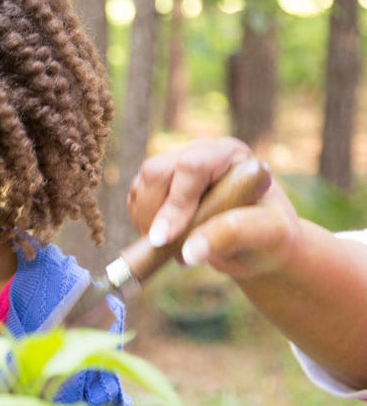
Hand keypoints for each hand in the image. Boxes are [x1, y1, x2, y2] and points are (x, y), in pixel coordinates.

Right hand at [127, 137, 301, 278]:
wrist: (259, 243)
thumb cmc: (271, 236)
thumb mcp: (267, 234)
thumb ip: (232, 235)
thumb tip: (189, 252)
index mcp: (230, 155)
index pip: (191, 166)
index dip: (175, 203)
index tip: (164, 239)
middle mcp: (199, 154)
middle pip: (156, 171)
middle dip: (155, 213)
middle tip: (167, 246)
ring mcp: (175, 167)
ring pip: (140, 185)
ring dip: (146, 221)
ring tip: (172, 245)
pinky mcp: (158, 185)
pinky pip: (134, 199)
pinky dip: (140, 222)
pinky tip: (165, 238)